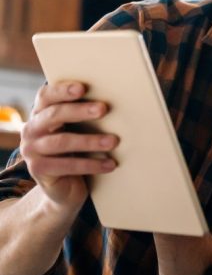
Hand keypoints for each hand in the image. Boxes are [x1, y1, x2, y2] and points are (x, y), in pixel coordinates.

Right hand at [19, 81, 118, 211]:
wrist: (65, 187)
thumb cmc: (77, 150)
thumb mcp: (78, 130)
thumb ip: (86, 114)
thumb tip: (116, 98)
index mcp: (40, 113)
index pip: (46, 96)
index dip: (62, 90)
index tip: (82, 88)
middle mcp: (32, 129)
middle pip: (54, 115)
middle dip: (80, 111)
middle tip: (103, 109)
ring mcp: (31, 150)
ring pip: (62, 141)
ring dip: (90, 141)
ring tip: (113, 141)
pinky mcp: (37, 170)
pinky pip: (66, 165)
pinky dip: (91, 164)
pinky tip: (110, 164)